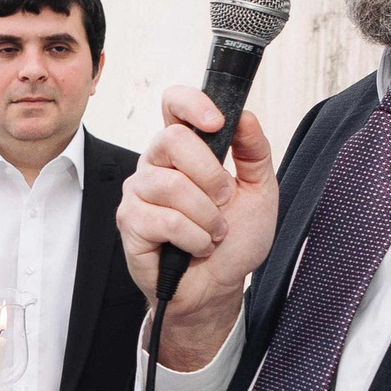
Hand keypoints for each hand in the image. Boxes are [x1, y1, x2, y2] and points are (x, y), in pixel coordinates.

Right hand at [117, 86, 277, 371]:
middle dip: (209, 173)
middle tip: (224, 199)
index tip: (218, 122)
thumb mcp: (259, 191)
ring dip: (206, 216)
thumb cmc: (234, 240)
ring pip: (171, 185)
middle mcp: (156, 164)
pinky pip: (165, 220)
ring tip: (214, 232)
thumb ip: (254, 152)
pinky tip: (198, 247)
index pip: (174, 104)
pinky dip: (193, 237)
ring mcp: (139, 193)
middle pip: (171, 139)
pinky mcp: (130, 223)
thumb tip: (246, 116)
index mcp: (185, 149)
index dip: (192, 104)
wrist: (218, 287)